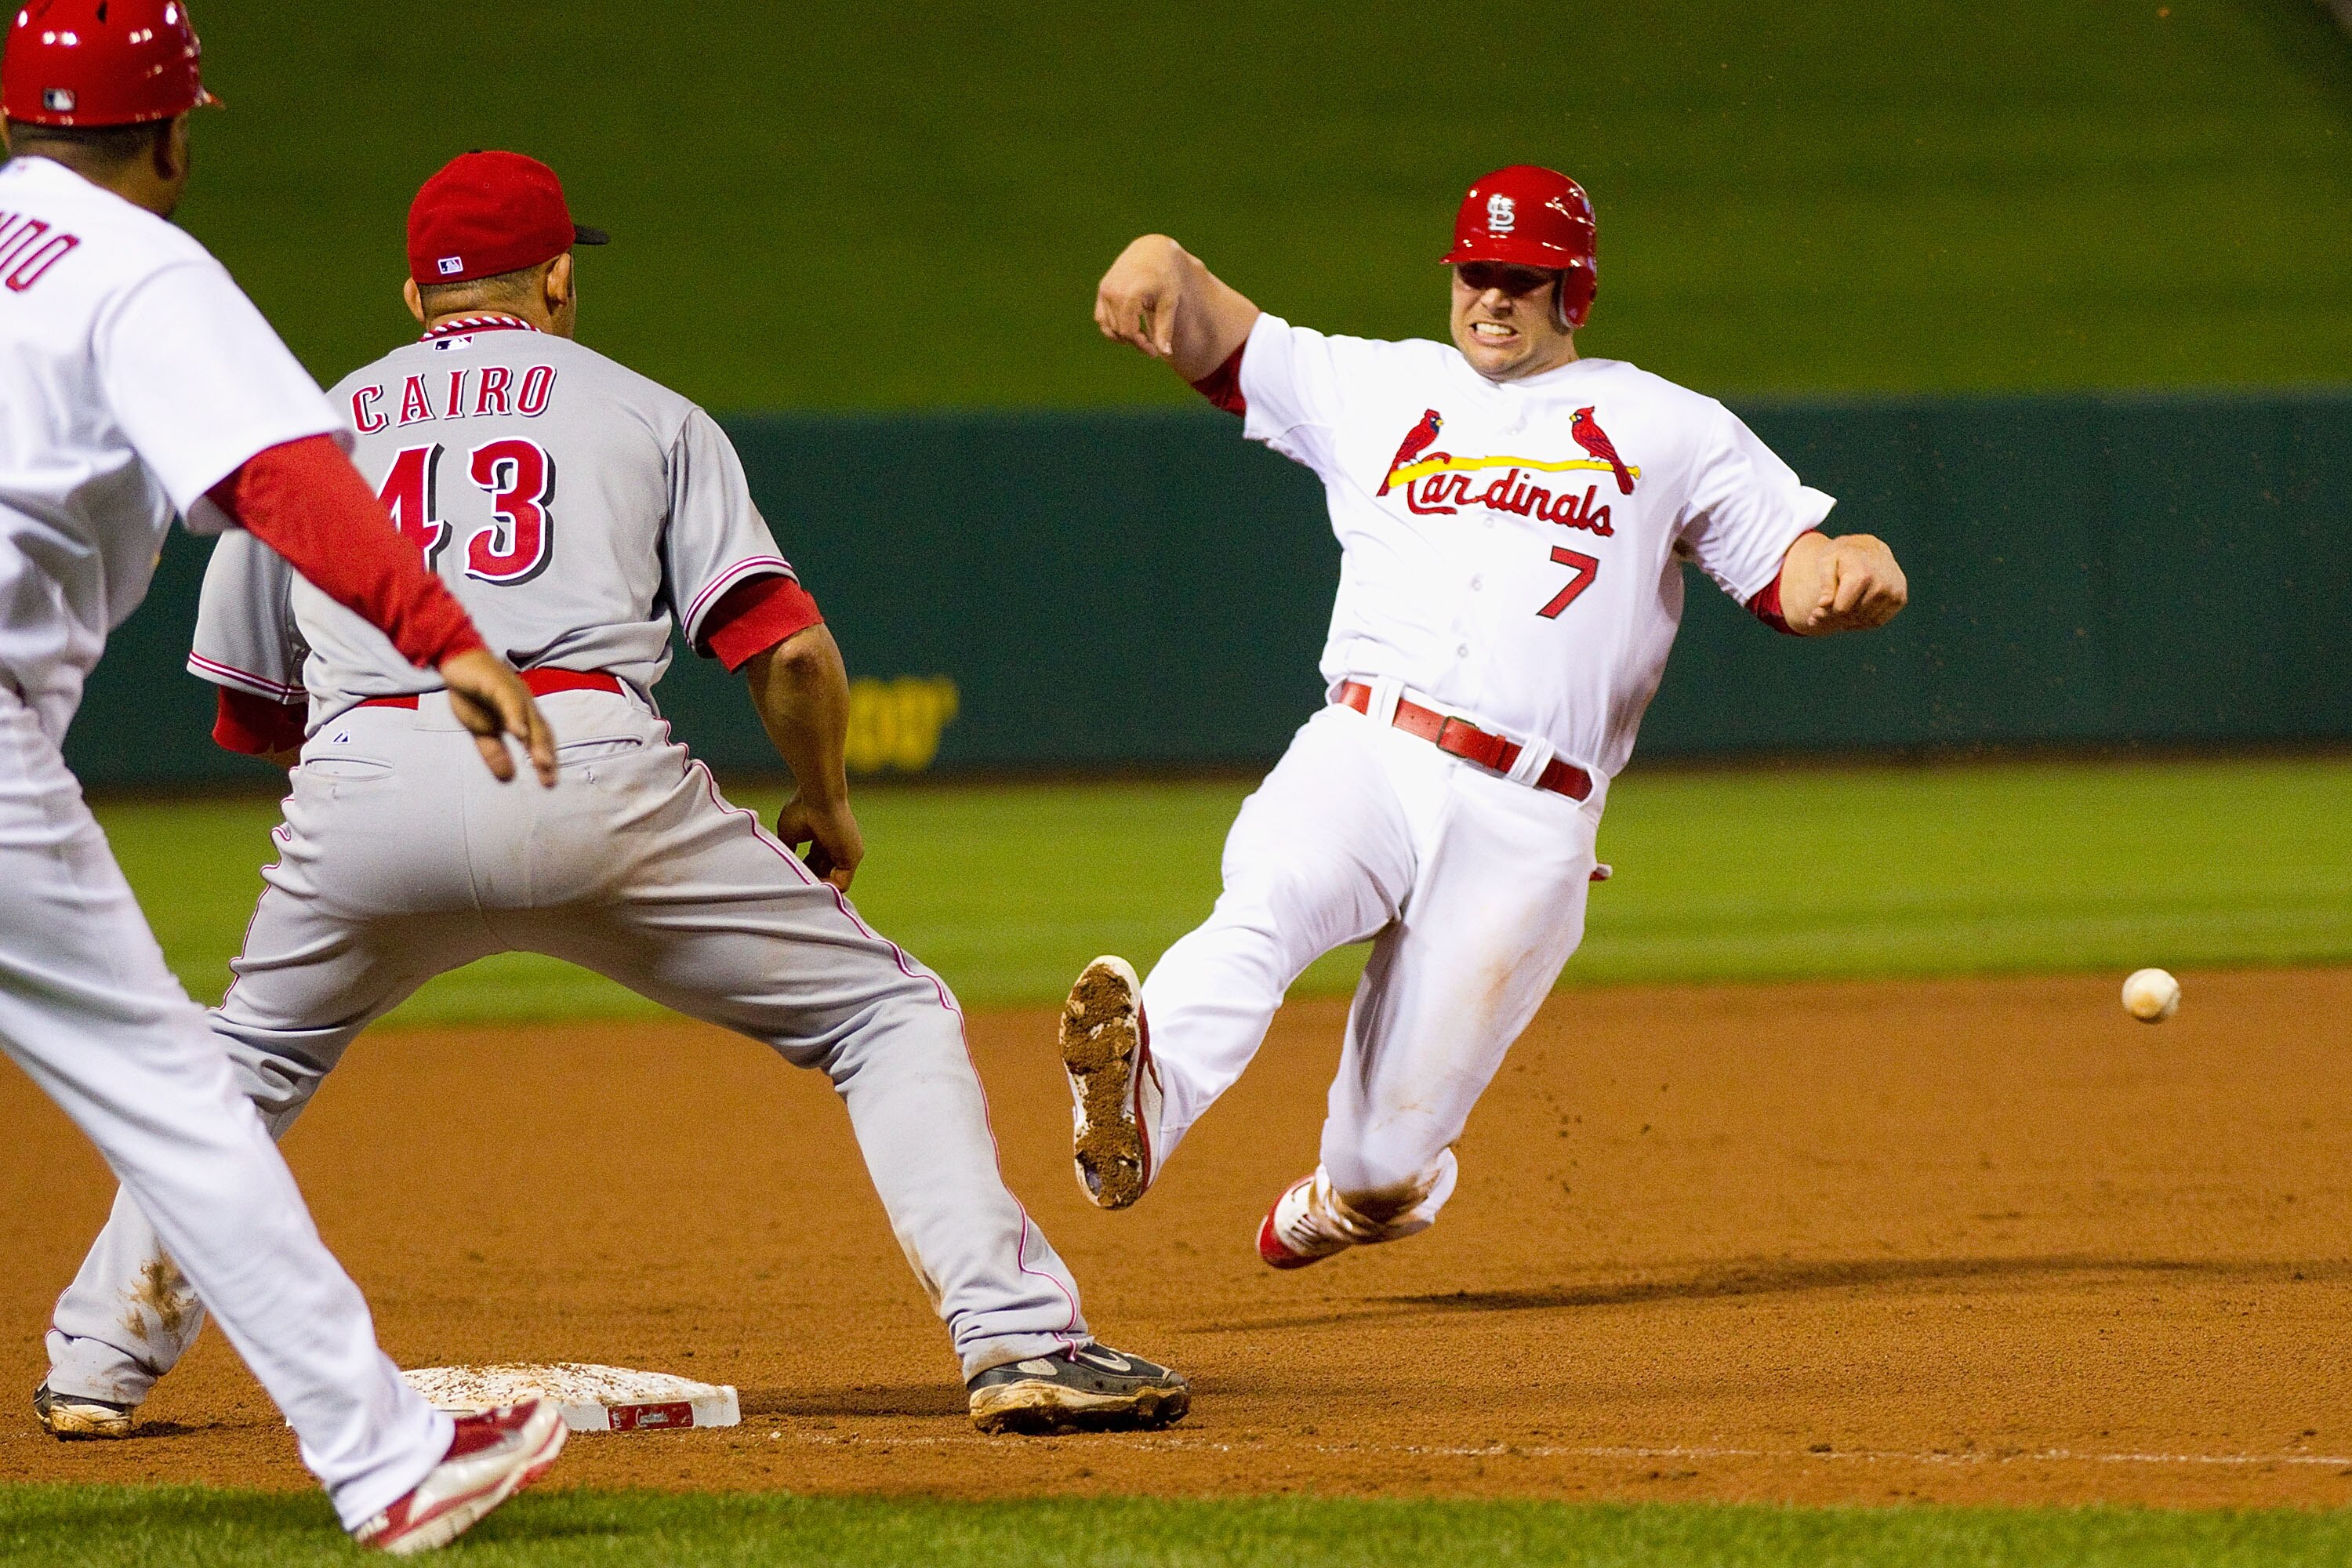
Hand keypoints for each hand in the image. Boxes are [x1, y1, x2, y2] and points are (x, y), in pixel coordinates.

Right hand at [438, 648, 557, 785]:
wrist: (457, 661)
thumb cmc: (473, 694)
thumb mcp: (481, 730)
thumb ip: (494, 751)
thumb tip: (508, 777)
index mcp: (522, 716)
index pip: (539, 740)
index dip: (545, 760)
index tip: (549, 783)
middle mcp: (524, 704)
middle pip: (541, 731)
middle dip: (547, 755)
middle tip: (550, 780)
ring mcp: (513, 692)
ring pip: (530, 718)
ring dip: (537, 741)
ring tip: (543, 762)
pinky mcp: (498, 683)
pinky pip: (510, 701)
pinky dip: (516, 717)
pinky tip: (519, 733)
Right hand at [776, 794, 864, 891]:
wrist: (818, 797)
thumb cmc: (802, 809)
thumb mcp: (789, 834)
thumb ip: (788, 851)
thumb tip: (780, 866)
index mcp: (824, 838)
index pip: (816, 862)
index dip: (803, 871)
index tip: (791, 875)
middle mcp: (837, 845)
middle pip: (825, 872)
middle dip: (809, 880)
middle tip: (796, 884)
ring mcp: (847, 852)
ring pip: (833, 880)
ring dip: (817, 886)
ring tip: (802, 887)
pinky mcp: (853, 856)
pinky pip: (842, 883)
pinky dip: (827, 888)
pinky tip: (812, 885)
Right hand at [1094, 235, 1188, 360]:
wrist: (1153, 251)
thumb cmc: (1166, 277)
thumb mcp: (1169, 303)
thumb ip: (1165, 329)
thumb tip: (1166, 354)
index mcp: (1130, 295)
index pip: (1129, 332)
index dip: (1142, 346)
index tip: (1155, 352)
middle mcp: (1113, 292)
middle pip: (1119, 331)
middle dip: (1135, 342)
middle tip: (1152, 345)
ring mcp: (1105, 290)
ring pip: (1109, 326)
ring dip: (1124, 336)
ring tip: (1142, 336)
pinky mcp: (1102, 289)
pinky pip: (1101, 317)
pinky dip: (1111, 327)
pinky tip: (1128, 330)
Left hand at [1784, 532, 1907, 634]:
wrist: (1870, 548)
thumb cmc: (1843, 556)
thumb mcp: (1827, 562)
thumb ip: (1825, 584)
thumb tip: (1823, 604)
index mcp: (1862, 575)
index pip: (1841, 609)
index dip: (1827, 612)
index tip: (1820, 607)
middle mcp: (1881, 584)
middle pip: (1853, 616)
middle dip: (1838, 616)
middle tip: (1830, 607)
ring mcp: (1894, 592)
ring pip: (1865, 621)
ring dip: (1851, 619)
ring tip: (1843, 605)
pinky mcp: (1900, 598)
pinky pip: (1878, 621)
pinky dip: (1864, 620)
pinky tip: (1856, 609)